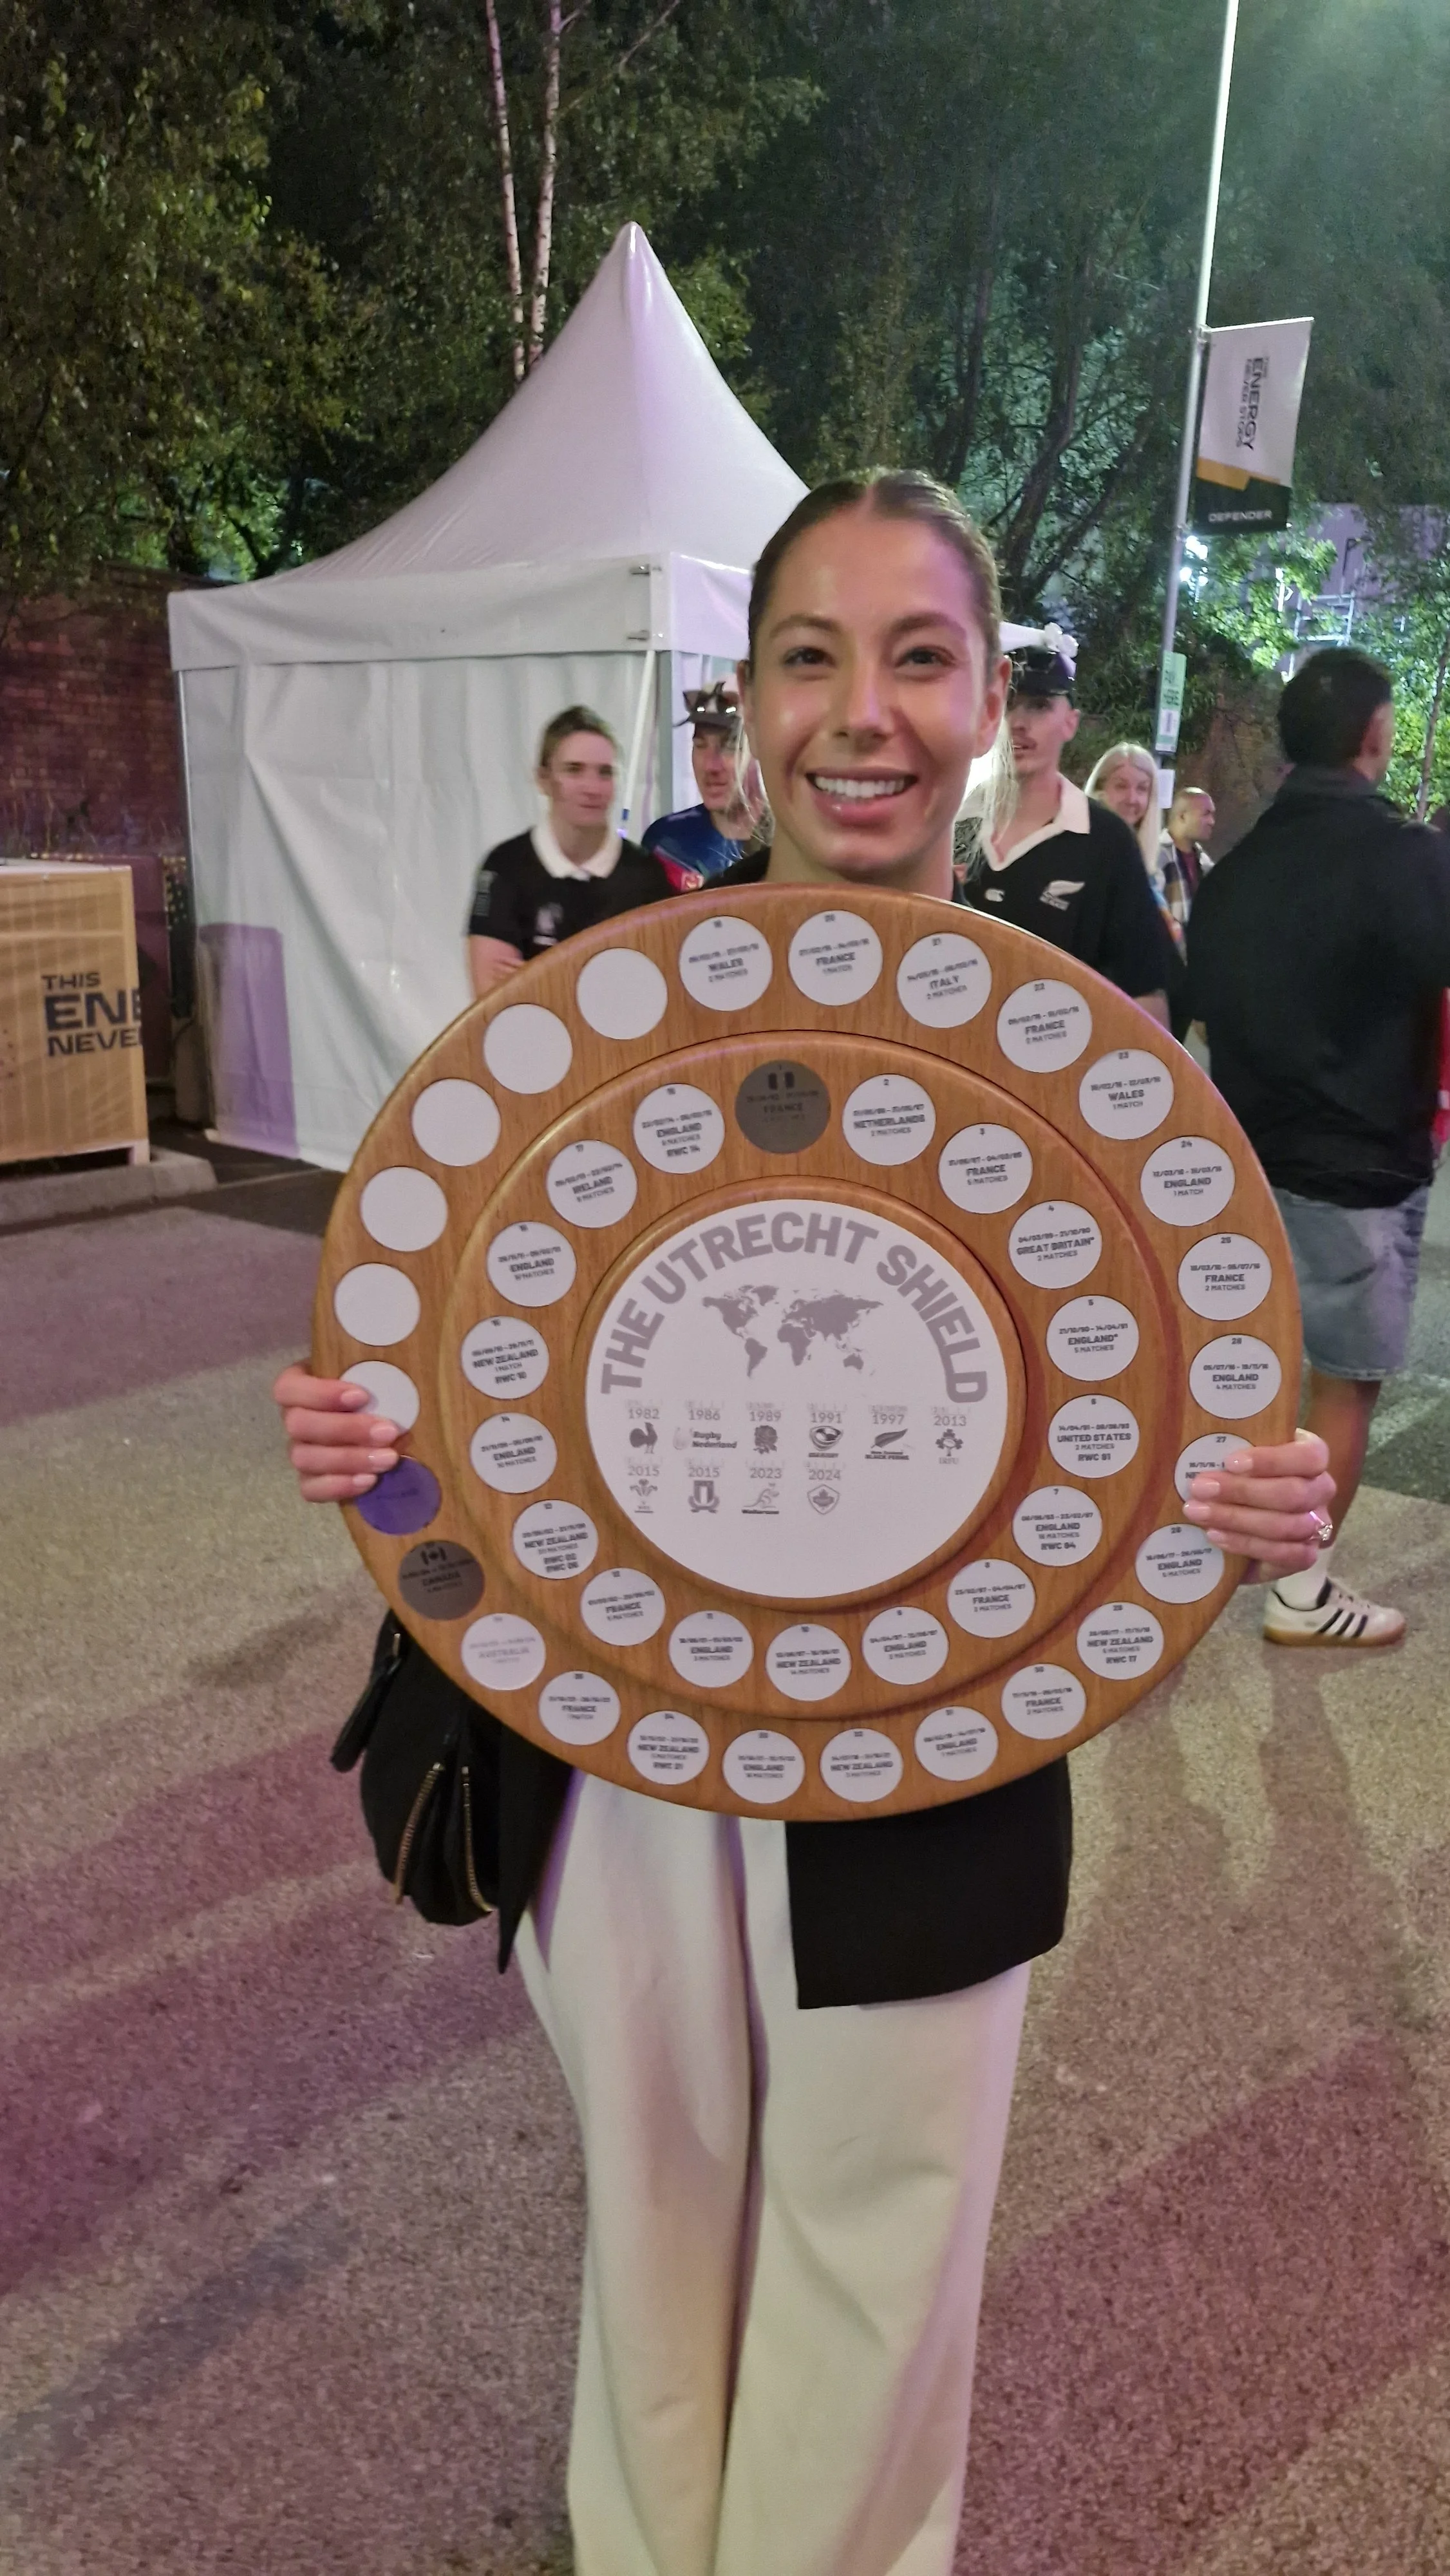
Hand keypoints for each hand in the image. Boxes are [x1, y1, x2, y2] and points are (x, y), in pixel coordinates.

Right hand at [272, 1361, 399, 1502]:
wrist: (385, 1419)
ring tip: (388, 1459)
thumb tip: (414, 1346)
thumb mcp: (377, 1367)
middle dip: (345, 1429)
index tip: (361, 1395)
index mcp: (300, 1384)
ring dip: (348, 1459)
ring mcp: (300, 1451)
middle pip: (299, 1426)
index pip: (288, 1388)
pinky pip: (310, 1489)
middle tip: (387, 1431)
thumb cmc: (380, 1386)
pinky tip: (368, 1482)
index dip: (319, 1394)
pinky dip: (338, 1487)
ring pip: (304, 1459)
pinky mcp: (311, 1479)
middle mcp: (294, 1417)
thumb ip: (381, 1362)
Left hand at [1183, 1429, 1333, 1582]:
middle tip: (1201, 1488)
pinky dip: (1247, 1545)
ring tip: (1199, 1512)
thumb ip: (1229, 1447)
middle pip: (1293, 1493)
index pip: (1309, 1456)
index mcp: (1312, 1456)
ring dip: (1237, 1519)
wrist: (1243, 1521)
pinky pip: (1286, 1554)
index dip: (1271, 1461)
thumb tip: (1198, 1451)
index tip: (1230, 1462)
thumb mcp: (1239, 1457)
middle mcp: (1321, 1489)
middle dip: (1242, 1491)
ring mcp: (1317, 1524)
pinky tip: (1217, 1536)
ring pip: (1287, 1525)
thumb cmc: (1241, 1475)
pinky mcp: (1306, 1554)